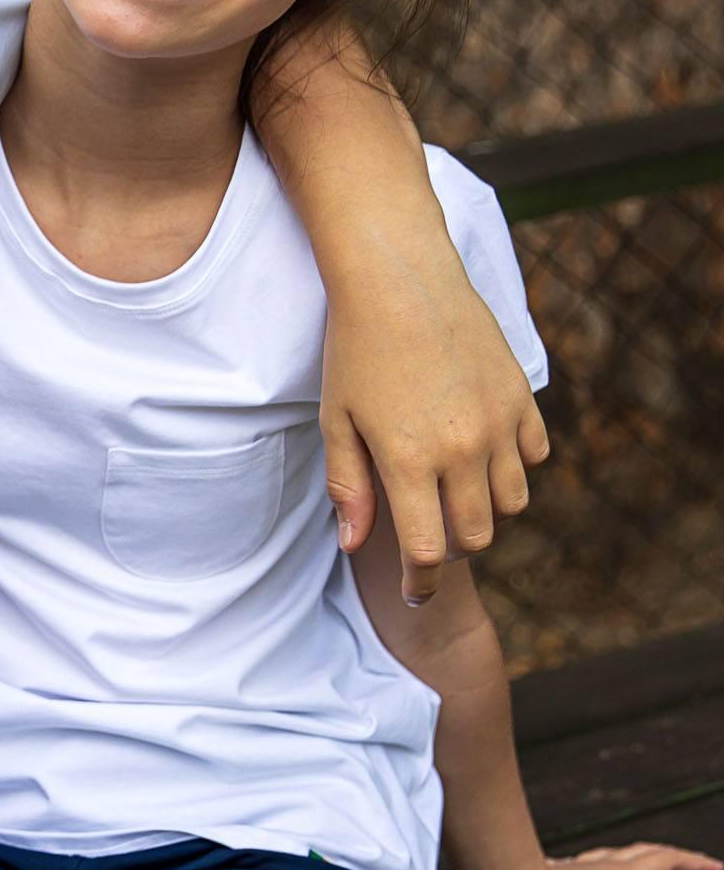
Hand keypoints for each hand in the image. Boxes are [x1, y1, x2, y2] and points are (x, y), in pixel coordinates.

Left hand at [321, 256, 548, 604]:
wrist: (400, 277)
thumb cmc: (355, 349)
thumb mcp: (336, 420)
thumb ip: (348, 486)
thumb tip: (353, 544)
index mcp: (410, 461)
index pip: (428, 550)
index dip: (421, 580)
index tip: (413, 592)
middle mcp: (464, 448)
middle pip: (476, 534)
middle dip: (450, 548)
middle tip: (427, 539)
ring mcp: (499, 422)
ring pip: (513, 502)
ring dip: (485, 511)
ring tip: (453, 496)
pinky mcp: (522, 396)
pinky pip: (534, 456)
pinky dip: (513, 468)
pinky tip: (481, 454)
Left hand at [477, 845, 723, 869]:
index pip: (668, 860)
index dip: (694, 863)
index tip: (717, 866)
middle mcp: (602, 866)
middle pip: (643, 853)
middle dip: (670, 856)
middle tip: (688, 860)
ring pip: (613, 857)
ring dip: (634, 858)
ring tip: (641, 862)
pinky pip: (584, 867)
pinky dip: (598, 868)